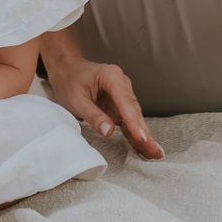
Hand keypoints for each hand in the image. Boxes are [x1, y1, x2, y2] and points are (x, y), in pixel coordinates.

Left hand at [42, 37, 162, 159]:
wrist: (65, 67)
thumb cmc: (69, 79)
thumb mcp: (76, 99)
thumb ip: (94, 115)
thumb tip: (109, 132)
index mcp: (111, 76)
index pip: (125, 101)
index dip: (133, 121)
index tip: (141, 137)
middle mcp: (120, 83)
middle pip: (134, 110)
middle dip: (144, 132)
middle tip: (156, 151)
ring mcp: (121, 93)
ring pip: (134, 117)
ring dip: (143, 136)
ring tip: (154, 153)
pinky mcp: (118, 103)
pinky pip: (127, 120)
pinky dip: (134, 133)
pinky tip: (144, 146)